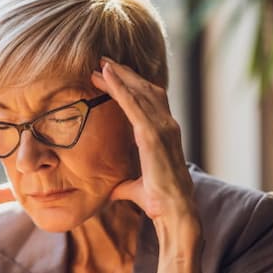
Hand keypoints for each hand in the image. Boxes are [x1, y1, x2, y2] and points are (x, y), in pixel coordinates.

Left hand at [91, 59, 202, 272]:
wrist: (173, 211)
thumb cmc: (157, 201)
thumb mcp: (135, 187)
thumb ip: (125, 183)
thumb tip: (113, 189)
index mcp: (163, 135)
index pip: (148, 103)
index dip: (132, 87)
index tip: (113, 76)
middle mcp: (166, 126)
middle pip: (144, 90)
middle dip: (124, 74)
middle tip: (103, 61)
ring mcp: (162, 128)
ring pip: (139, 92)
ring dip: (119, 75)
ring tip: (100, 63)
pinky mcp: (152, 134)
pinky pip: (133, 104)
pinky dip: (120, 86)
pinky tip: (106, 74)